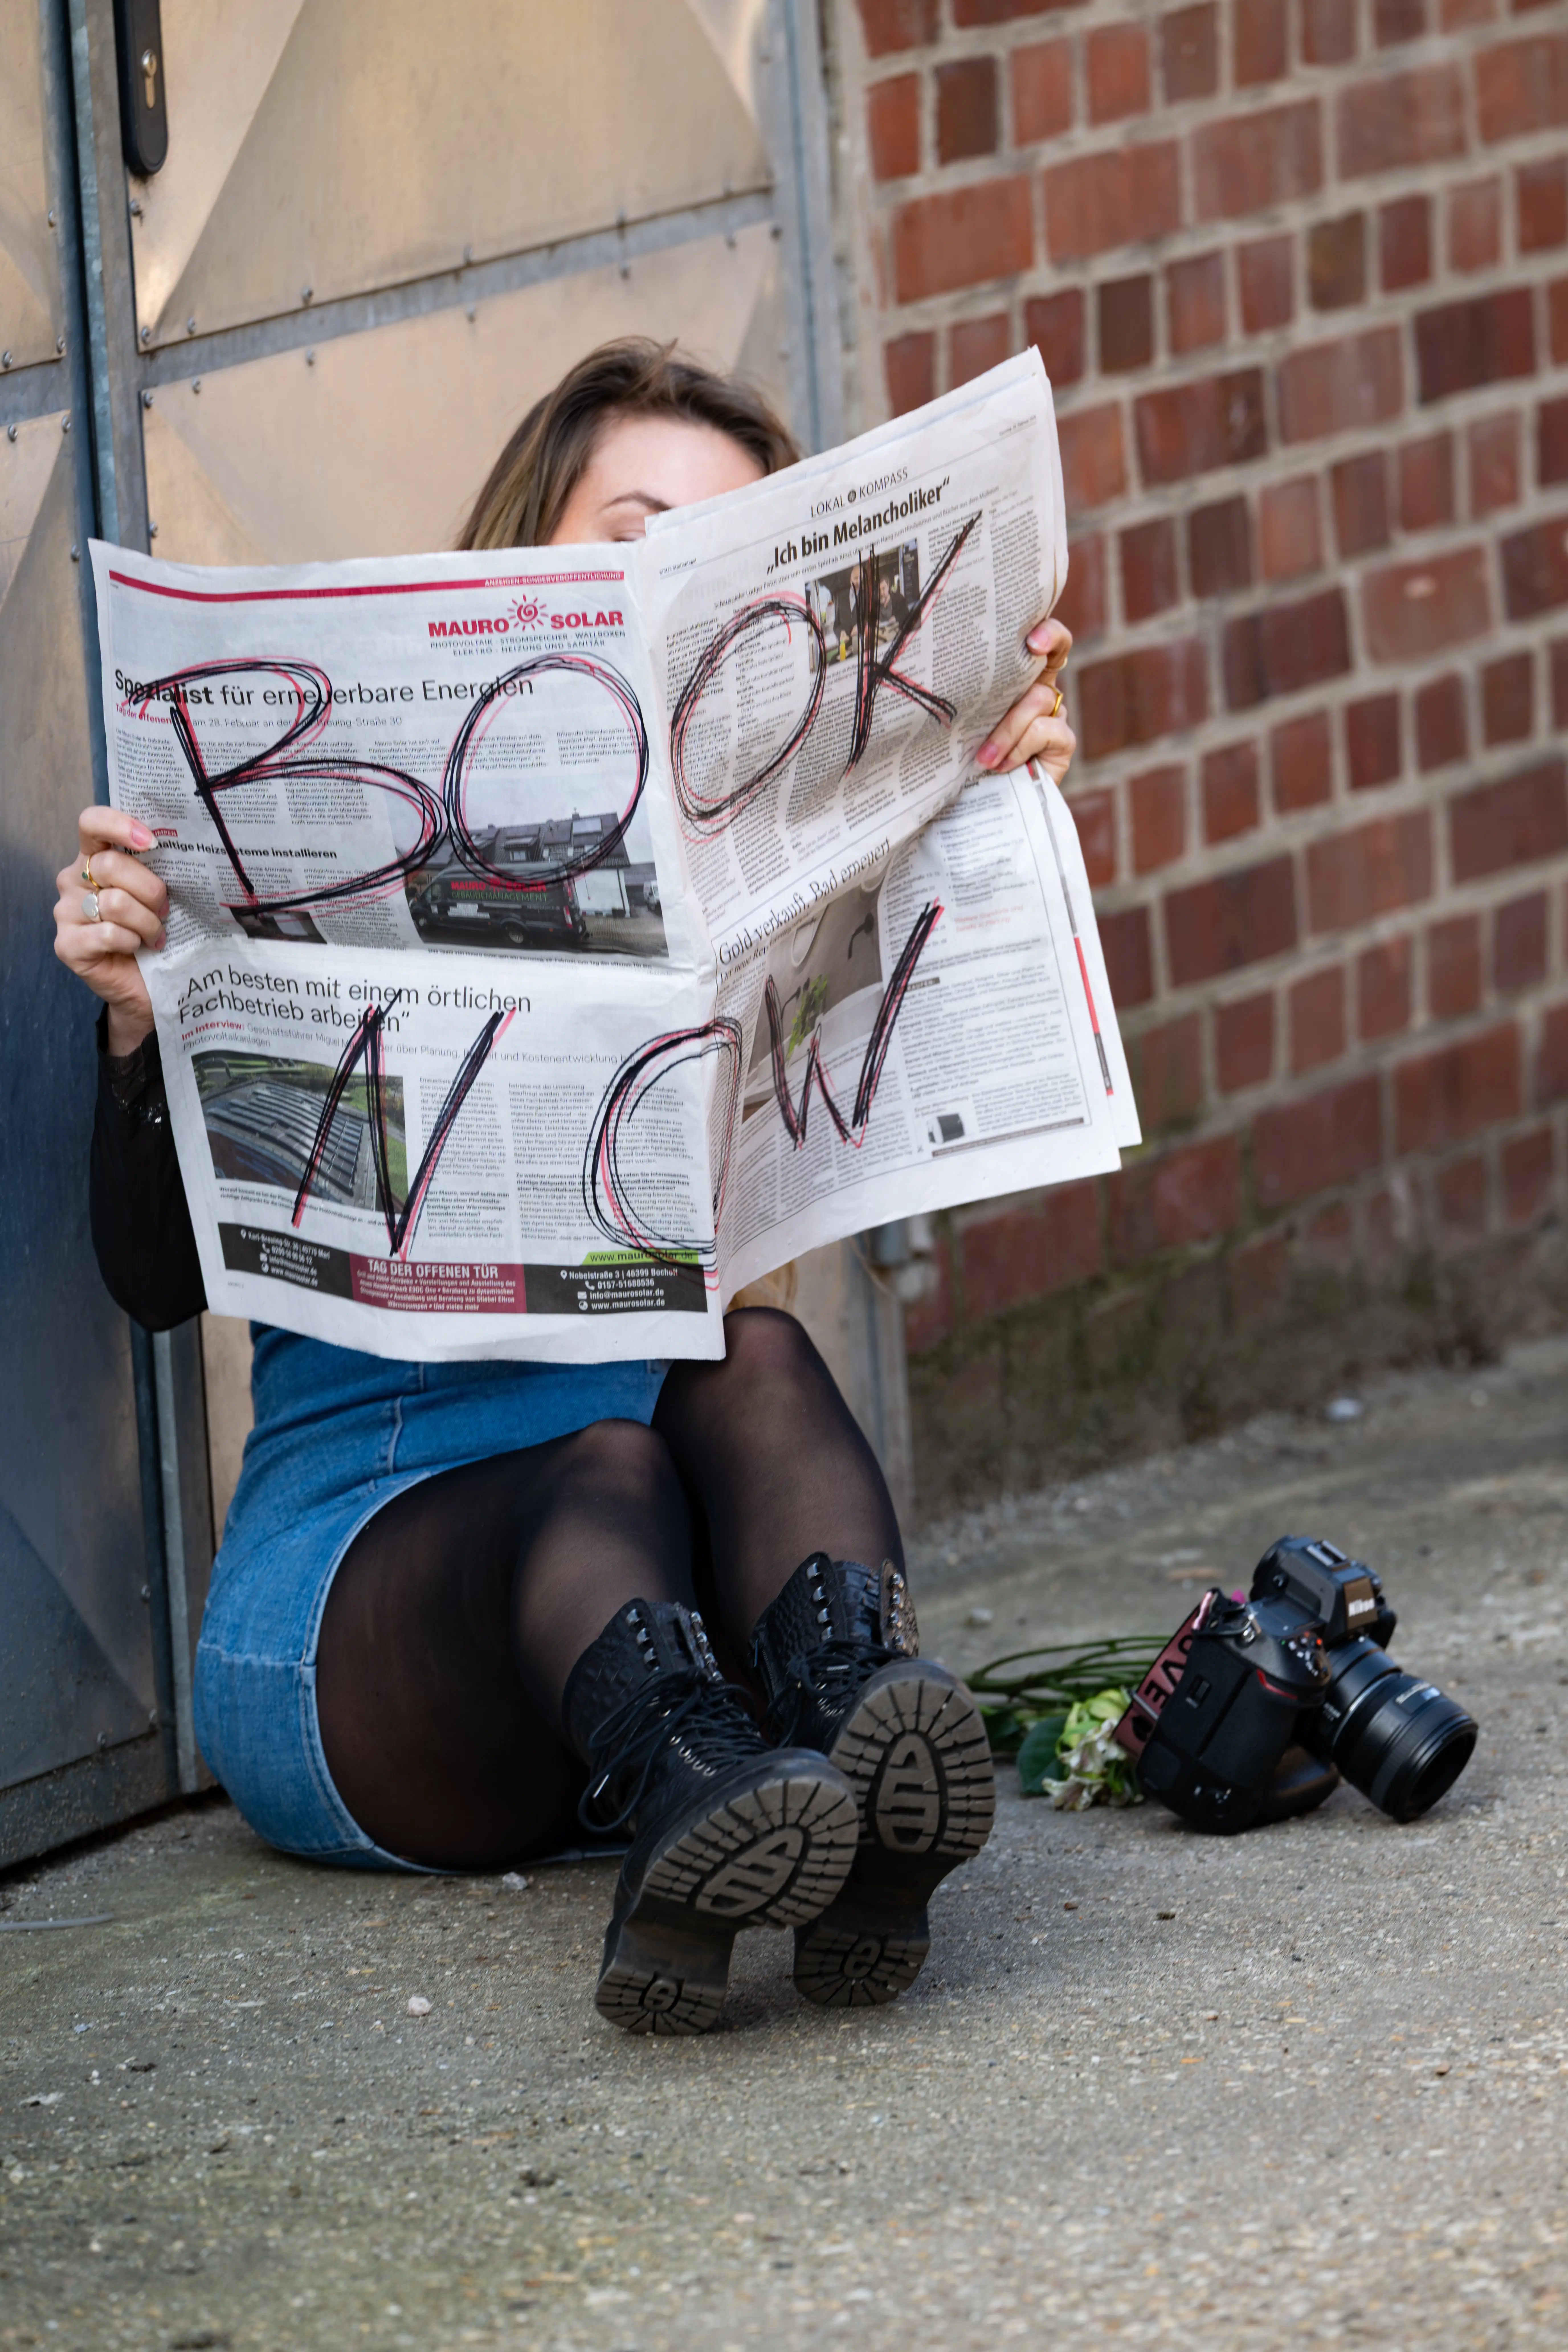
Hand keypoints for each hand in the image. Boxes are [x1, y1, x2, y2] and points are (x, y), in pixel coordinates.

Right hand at [54, 807, 167, 1055]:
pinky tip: (137, 948)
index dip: (119, 825)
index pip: (92, 823)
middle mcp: (72, 880)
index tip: (151, 842)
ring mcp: (65, 912)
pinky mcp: (66, 945)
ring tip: (156, 935)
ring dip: (146, 922)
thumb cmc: (153, 930)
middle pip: (112, 866)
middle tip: (165, 911)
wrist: (147, 983)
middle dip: (151, 890)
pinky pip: (107, 933)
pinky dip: (131, 941)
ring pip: (115, 902)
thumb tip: (179, 847)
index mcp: (94, 858)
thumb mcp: (156, 893)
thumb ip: (154, 868)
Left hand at [976, 616, 1074, 788]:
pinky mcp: (1064, 743)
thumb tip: (940, 669)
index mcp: (1020, 679)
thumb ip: (968, 697)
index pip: (1044, 644)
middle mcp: (1041, 691)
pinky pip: (1046, 731)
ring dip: (1007, 730)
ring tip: (983, 757)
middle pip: (1047, 664)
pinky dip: (1019, 747)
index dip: (1048, 633)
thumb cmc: (966, 756)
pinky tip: (1001, 766)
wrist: (978, 804)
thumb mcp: (964, 721)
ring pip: (1037, 700)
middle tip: (1024, 654)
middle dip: (1032, 660)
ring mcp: (1055, 717)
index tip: (1033, 636)